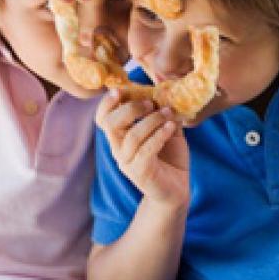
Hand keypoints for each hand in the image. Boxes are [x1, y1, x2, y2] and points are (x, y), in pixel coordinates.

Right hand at [96, 89, 189, 210]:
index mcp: (120, 137)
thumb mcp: (166, 129)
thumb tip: (166, 90)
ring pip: (131, 136)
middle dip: (128, 109)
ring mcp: (127, 163)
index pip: (103, 118)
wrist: (176, 190)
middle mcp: (118, 149)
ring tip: (168, 113)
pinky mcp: (140, 173)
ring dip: (151, 120)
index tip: (121, 89)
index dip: (108, 102)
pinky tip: (171, 126)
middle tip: (148, 103)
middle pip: (109, 124)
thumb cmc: (169, 157)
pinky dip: (159, 135)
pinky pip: (146, 150)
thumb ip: (162, 112)